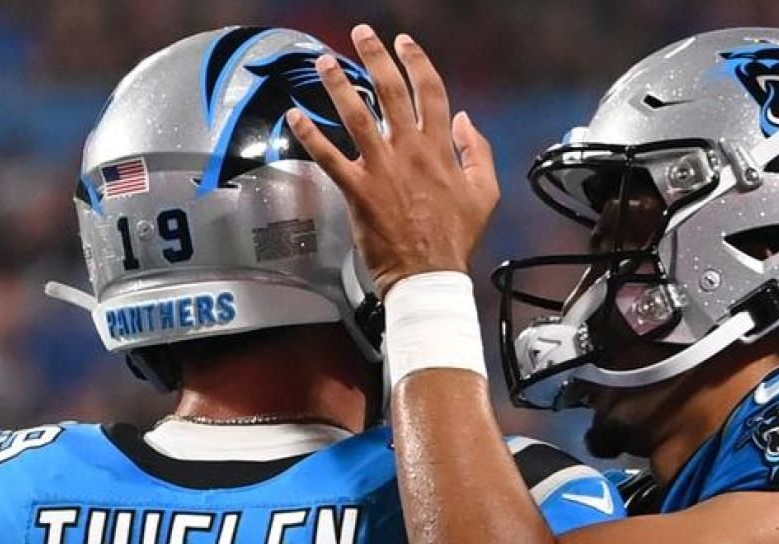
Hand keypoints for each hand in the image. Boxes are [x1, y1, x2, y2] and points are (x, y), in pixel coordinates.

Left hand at [286, 25, 499, 295]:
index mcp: (440, 149)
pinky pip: (329, 157)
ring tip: (324, 61)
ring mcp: (382, 170)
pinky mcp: (357, 191)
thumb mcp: (484, 193)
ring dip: (339, 85)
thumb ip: (477, 152)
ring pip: (357, 116)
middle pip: (391, 91)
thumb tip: (466, 119)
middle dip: (375, 56)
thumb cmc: (455, 239)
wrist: (430, 276)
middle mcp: (410, 151)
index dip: (417, 62)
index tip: (404, 43)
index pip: (431, 91)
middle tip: (361, 33)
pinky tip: (294, 116)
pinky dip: (310, 135)